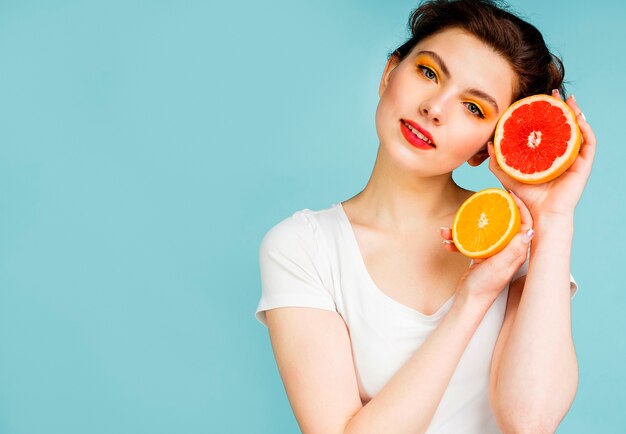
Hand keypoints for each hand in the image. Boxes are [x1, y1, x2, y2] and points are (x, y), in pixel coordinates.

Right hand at [440, 192, 532, 303]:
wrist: (469, 301)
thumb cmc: (485, 287)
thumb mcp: (499, 266)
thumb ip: (514, 249)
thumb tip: (531, 230)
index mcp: (516, 251)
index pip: (523, 223)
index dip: (519, 207)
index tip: (509, 193)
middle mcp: (506, 249)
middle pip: (501, 223)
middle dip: (488, 212)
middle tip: (480, 200)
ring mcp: (492, 252)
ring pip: (480, 231)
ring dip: (461, 228)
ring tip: (448, 230)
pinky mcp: (480, 255)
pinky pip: (469, 241)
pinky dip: (456, 240)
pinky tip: (446, 242)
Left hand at [486, 90, 595, 218]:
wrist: (541, 215)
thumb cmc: (527, 198)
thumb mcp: (508, 176)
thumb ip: (498, 161)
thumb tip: (489, 143)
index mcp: (547, 154)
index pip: (548, 129)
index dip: (545, 113)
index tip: (538, 99)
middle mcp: (562, 154)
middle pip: (564, 125)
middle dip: (561, 107)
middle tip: (553, 93)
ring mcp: (574, 159)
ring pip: (578, 130)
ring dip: (575, 113)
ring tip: (569, 100)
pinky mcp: (583, 165)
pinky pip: (588, 144)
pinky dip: (585, 130)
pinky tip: (579, 119)